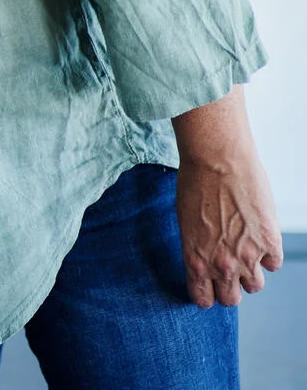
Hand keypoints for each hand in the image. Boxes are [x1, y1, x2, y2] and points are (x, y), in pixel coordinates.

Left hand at [172, 87, 282, 306]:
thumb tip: (206, 259)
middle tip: (229, 271)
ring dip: (250, 272)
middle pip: (231, 299)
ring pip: (255, 286)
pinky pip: (274, 264)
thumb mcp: (186, 221)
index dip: (206, 294)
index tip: (208, 288)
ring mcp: (249, 256)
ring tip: (243, 251)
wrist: (217, 160)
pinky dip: (268, 254)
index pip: (203, 298)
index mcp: (195, 259)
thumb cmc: (195, 183)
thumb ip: (197, 247)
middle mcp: (222, 265)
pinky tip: (258, 235)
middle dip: (229, 287)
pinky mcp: (270, 243)